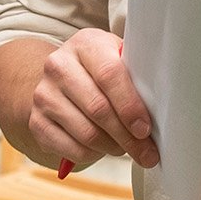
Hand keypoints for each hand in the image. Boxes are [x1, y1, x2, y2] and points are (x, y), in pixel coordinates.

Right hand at [24, 28, 155, 169]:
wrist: (59, 79)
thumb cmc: (101, 71)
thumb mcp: (118, 60)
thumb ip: (137, 76)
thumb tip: (164, 109)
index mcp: (85, 44)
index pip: (110, 75)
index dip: (130, 106)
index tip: (145, 129)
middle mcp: (58, 66)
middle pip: (98, 109)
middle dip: (127, 137)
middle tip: (147, 153)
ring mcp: (44, 95)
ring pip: (86, 133)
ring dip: (113, 147)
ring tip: (126, 148)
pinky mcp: (36, 122)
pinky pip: (72, 148)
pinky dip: (94, 155)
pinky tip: (103, 148)